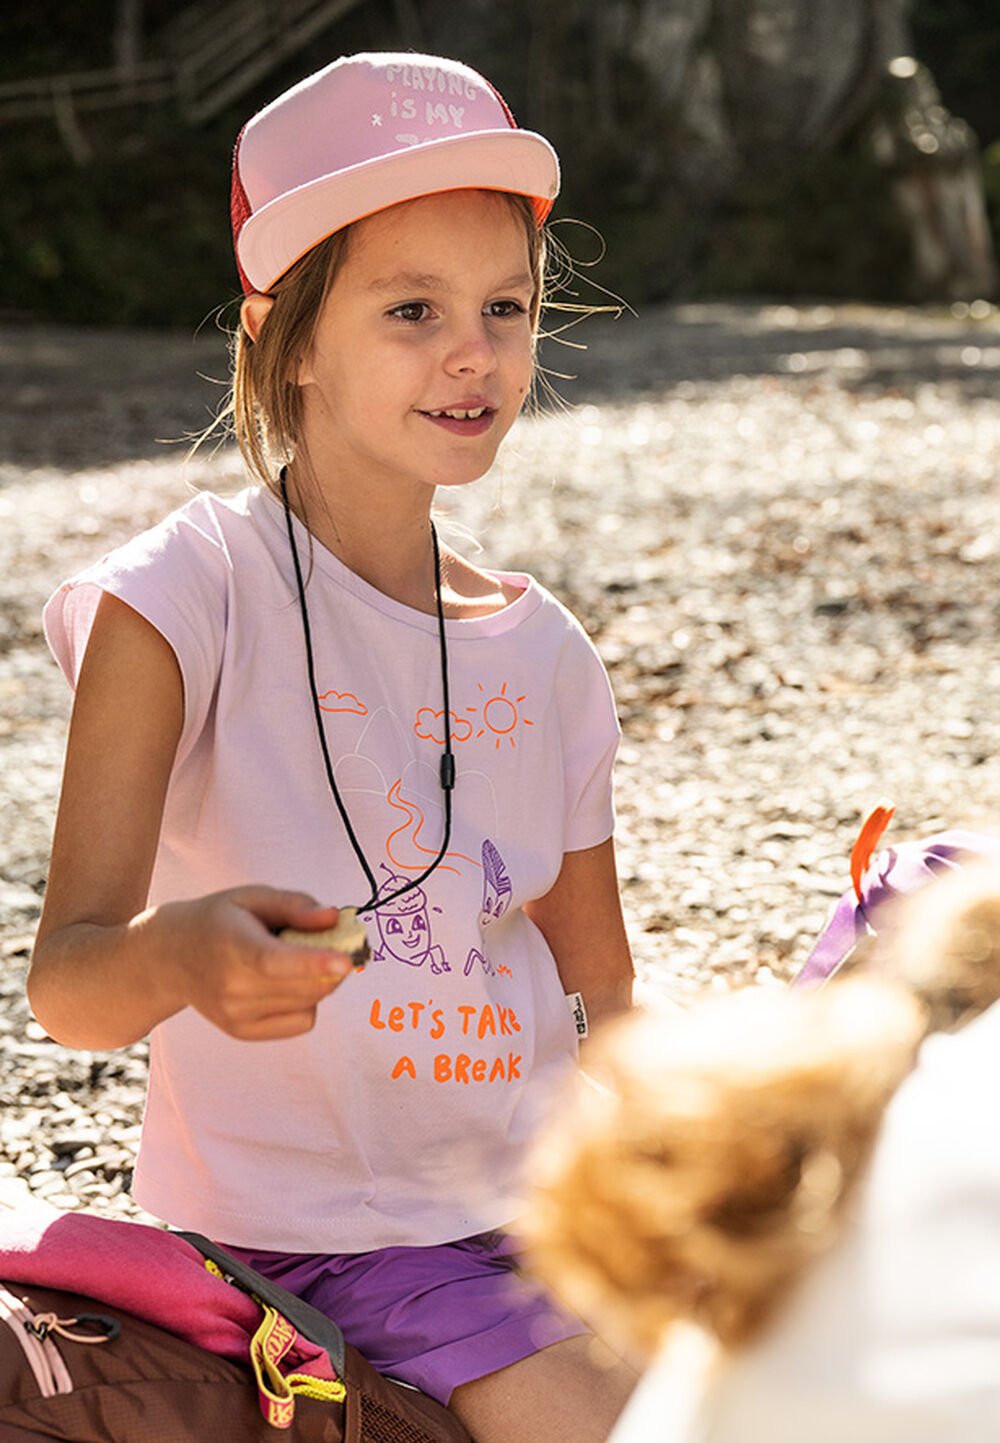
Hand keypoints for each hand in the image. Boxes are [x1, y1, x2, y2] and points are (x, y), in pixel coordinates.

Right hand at [149, 887, 356, 1041]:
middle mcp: (231, 988)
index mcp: (232, 946)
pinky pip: (303, 1021)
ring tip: (290, 958)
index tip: (345, 961)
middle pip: (306, 985)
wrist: (171, 958)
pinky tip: (284, 982)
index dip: (312, 962)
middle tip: (327, 938)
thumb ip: (295, 905)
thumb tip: (333, 919)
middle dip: (333, 962)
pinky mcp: (243, 1032)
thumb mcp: (252, 896)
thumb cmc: (218, 921)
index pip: (274, 962)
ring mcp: (236, 1015)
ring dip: (320, 980)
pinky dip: (307, 1001)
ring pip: (310, 1002)